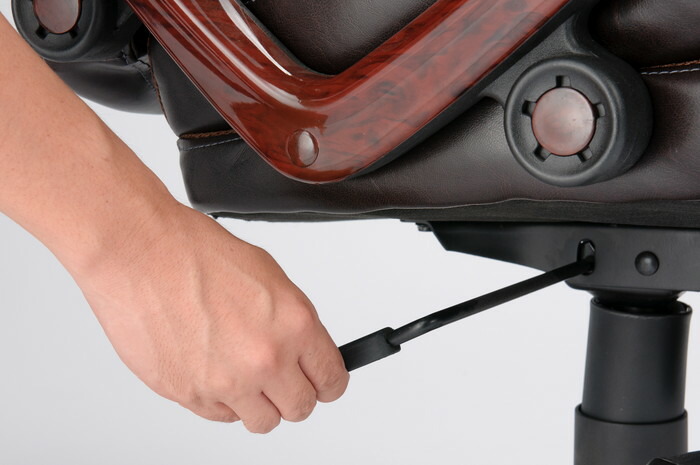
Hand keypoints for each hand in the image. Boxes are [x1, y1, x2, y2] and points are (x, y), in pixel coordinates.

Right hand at [73, 203, 348, 432]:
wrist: (138, 252)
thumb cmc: (194, 252)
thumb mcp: (268, 275)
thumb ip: (291, 321)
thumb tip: (302, 348)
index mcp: (293, 325)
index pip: (331, 380)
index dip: (328, 383)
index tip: (323, 384)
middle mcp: (264, 359)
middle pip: (300, 409)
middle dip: (295, 395)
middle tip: (283, 380)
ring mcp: (225, 382)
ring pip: (262, 422)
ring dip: (259, 404)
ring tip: (244, 376)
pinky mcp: (189, 395)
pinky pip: (220, 416)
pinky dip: (221, 401)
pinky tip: (212, 368)